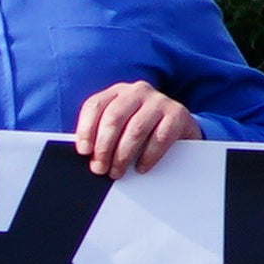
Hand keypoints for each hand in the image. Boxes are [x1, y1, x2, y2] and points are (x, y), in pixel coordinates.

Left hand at [70, 79, 197, 177]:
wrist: (179, 128)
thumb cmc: (142, 131)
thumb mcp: (120, 127)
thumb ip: (103, 135)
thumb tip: (88, 156)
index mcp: (118, 92)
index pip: (95, 106)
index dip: (86, 129)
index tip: (84, 151)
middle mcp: (138, 91)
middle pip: (114, 118)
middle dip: (104, 147)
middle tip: (100, 169)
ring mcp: (159, 101)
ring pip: (135, 129)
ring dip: (123, 155)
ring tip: (117, 172)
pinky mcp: (178, 114)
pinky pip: (160, 138)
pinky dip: (148, 156)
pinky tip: (141, 167)